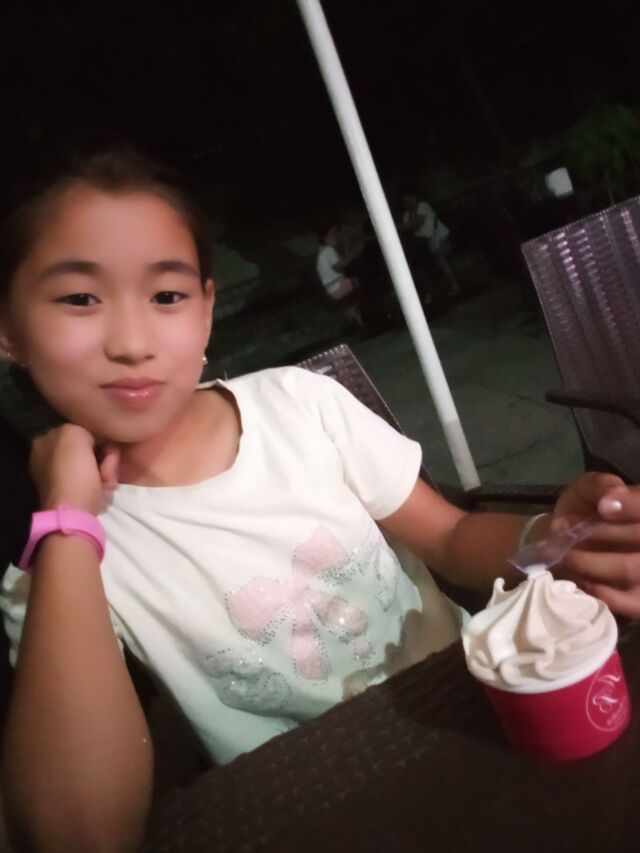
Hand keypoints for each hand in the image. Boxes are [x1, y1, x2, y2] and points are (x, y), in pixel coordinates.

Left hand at [30, 424, 119, 514]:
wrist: (75, 514)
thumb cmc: (74, 472)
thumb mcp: (75, 433)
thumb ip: (84, 427)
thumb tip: (96, 438)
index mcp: (43, 441)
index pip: (80, 429)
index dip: (97, 436)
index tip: (106, 446)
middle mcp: (49, 457)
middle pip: (90, 447)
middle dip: (105, 456)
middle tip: (108, 469)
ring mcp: (61, 476)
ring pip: (96, 463)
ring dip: (108, 470)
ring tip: (108, 482)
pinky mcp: (73, 492)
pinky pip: (95, 479)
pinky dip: (104, 483)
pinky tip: (105, 489)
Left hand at [552, 472, 639, 615]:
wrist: (565, 538)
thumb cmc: (583, 509)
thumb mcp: (588, 489)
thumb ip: (601, 486)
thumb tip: (612, 497)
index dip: (632, 506)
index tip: (603, 507)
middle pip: (639, 538)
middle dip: (601, 534)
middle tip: (567, 529)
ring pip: (632, 569)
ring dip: (593, 562)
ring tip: (568, 554)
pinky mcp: (638, 598)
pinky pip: (632, 602)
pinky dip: (603, 592)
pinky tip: (584, 580)